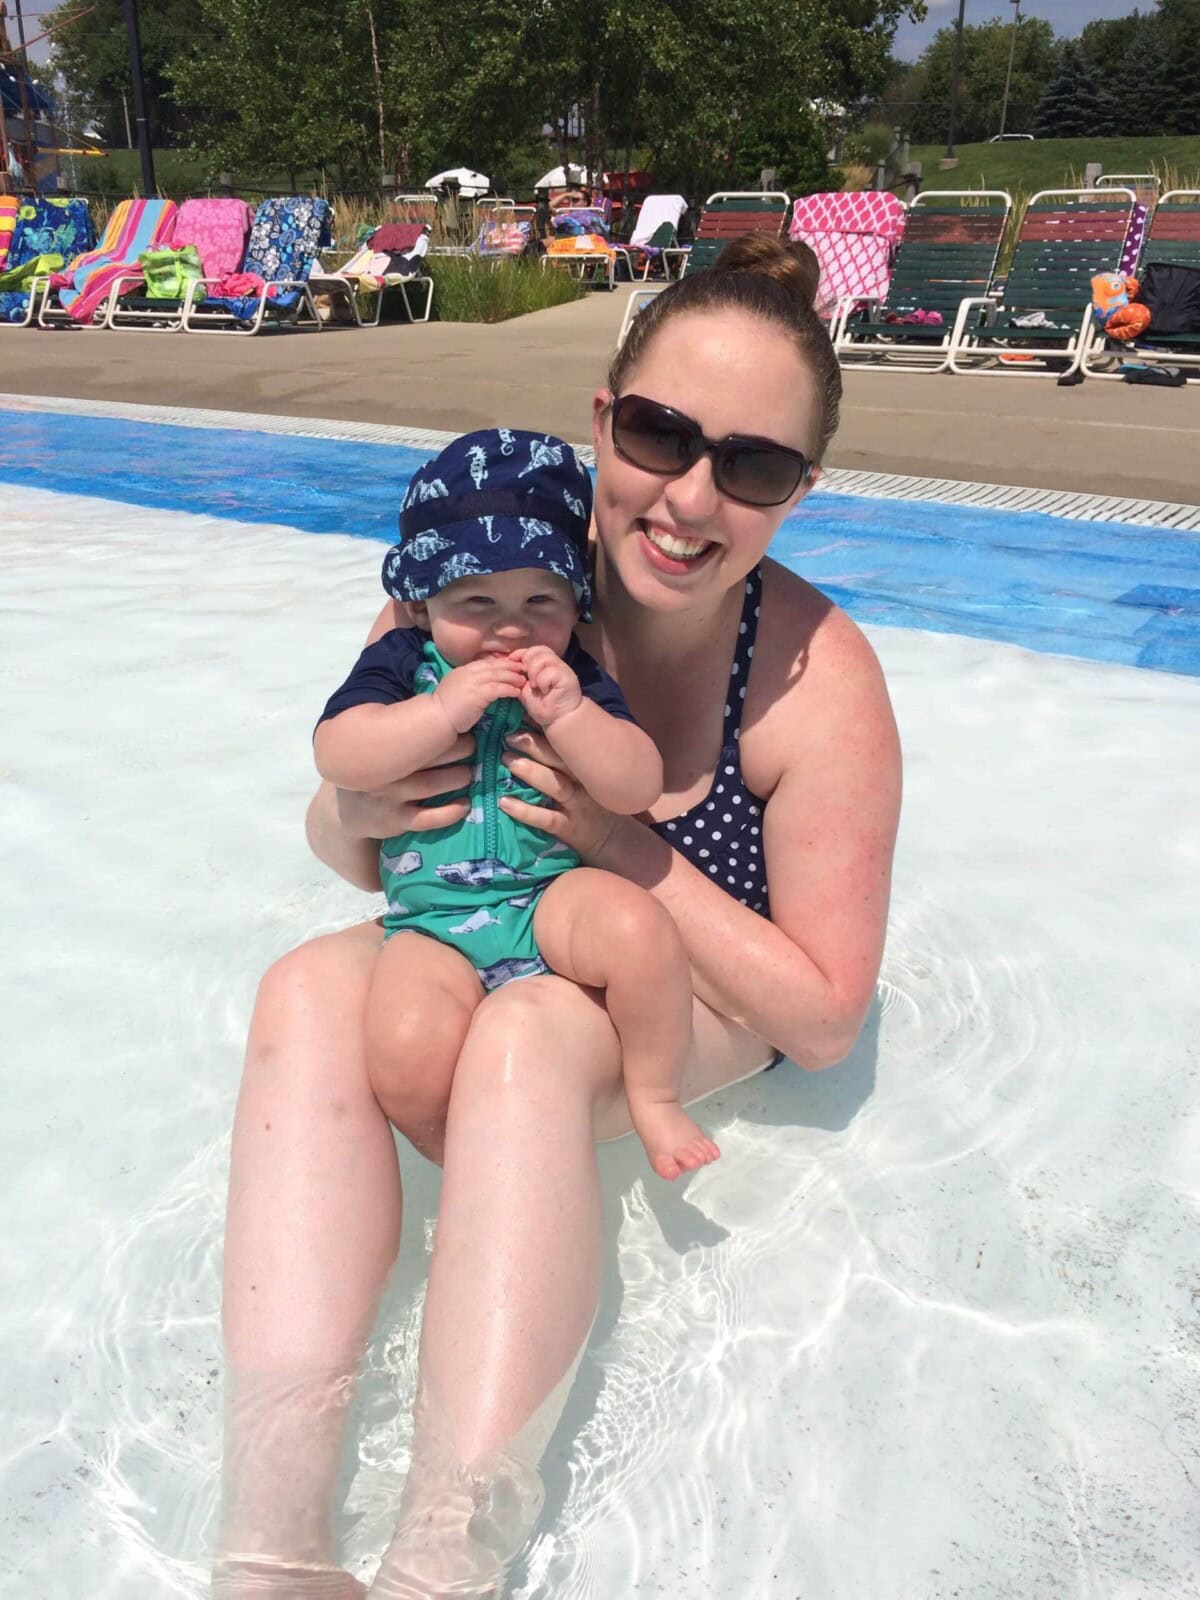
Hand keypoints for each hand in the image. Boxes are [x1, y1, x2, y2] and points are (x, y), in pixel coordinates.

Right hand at [334, 734, 476, 835]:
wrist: (345, 813)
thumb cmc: (370, 773)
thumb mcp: (373, 748)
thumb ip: (396, 732)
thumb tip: (433, 705)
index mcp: (382, 750)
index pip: (416, 735)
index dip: (443, 729)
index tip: (460, 724)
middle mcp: (386, 773)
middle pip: (427, 758)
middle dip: (456, 750)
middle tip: (471, 745)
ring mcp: (391, 799)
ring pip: (431, 786)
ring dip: (457, 778)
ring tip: (470, 773)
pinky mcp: (396, 821)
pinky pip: (428, 818)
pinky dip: (450, 812)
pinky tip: (464, 804)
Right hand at [434, 655, 525, 732]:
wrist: (436, 717)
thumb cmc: (445, 708)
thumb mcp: (457, 689)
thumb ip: (468, 683)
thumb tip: (482, 685)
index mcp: (463, 670)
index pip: (486, 663)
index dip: (500, 663)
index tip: (512, 665)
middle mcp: (469, 672)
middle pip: (494, 666)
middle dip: (510, 667)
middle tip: (523, 669)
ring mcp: (473, 682)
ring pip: (498, 675)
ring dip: (512, 677)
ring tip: (523, 681)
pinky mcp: (478, 694)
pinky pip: (498, 688)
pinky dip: (509, 689)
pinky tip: (516, 692)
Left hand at [499, 729, 621, 860]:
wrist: (615, 840)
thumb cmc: (595, 802)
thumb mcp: (590, 775)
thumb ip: (571, 757)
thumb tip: (543, 730)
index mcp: (586, 766)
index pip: (568, 742)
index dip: (547, 727)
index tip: (526, 712)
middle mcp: (584, 782)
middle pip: (560, 759)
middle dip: (535, 744)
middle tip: (510, 734)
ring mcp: (577, 805)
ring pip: (555, 784)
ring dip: (530, 771)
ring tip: (507, 759)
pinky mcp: (569, 828)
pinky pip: (546, 818)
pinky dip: (525, 811)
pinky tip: (505, 803)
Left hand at [513, 645, 582, 727]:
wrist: (559, 719)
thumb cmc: (543, 705)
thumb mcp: (526, 689)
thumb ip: (520, 677)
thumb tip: (508, 665)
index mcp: (547, 664)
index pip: (535, 649)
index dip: (522, 653)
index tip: (512, 661)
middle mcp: (556, 664)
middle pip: (539, 650)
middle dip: (527, 663)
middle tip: (527, 679)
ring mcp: (563, 669)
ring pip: (544, 658)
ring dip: (534, 672)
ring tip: (535, 686)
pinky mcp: (567, 677)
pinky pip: (550, 672)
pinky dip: (543, 682)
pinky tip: (545, 691)